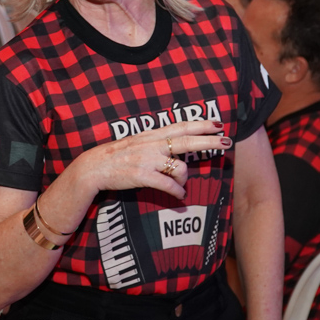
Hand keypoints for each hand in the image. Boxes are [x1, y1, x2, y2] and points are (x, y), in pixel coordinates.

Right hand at [75, 120, 230, 200]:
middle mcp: (151, 145)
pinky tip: (180, 196)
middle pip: (186, 141)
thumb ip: (155, 142)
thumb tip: (174, 144)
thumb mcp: (136, 142)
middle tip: (226, 142)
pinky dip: (177, 192)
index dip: (200, 125)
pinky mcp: (142, 176)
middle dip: (209, 141)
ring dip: (185, 179)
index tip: (218, 124)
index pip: (180, 127)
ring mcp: (147, 160)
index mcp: (151, 135)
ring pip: (180, 167)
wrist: (93, 168)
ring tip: (182, 185)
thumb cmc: (116, 156)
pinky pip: (168, 185)